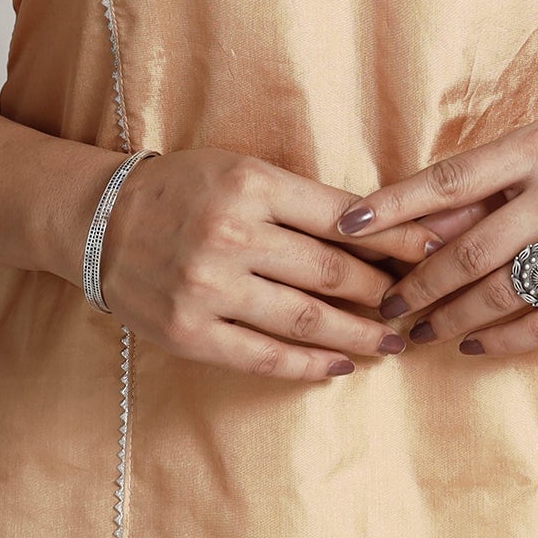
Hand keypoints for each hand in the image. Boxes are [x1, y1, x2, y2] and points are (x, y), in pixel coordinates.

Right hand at [95, 147, 449, 379]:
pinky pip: (264, 356)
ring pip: (306, 319)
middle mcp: (233, 234)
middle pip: (332, 271)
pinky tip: (341, 365)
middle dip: (386, 290)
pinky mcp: (190, 333)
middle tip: (422, 302)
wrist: (102, 221)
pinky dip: (309, 364)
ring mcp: (209, 287)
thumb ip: (302, 200)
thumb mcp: (244, 172)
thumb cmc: (185, 189)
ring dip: (360, 335)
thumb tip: (376, 230)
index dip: (396, 238)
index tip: (435, 250)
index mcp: (252, 184)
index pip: (343, 217)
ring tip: (394, 342)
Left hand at [334, 112, 537, 357]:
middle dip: (419, 282)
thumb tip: (416, 226)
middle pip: (472, 248)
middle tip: (384, 303)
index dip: (395, 205)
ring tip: (418, 331)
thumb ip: (486, 184)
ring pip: (505, 291)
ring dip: (452, 317)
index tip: (349, 225)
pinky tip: (471, 345)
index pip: (450, 180)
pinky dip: (502, 339)